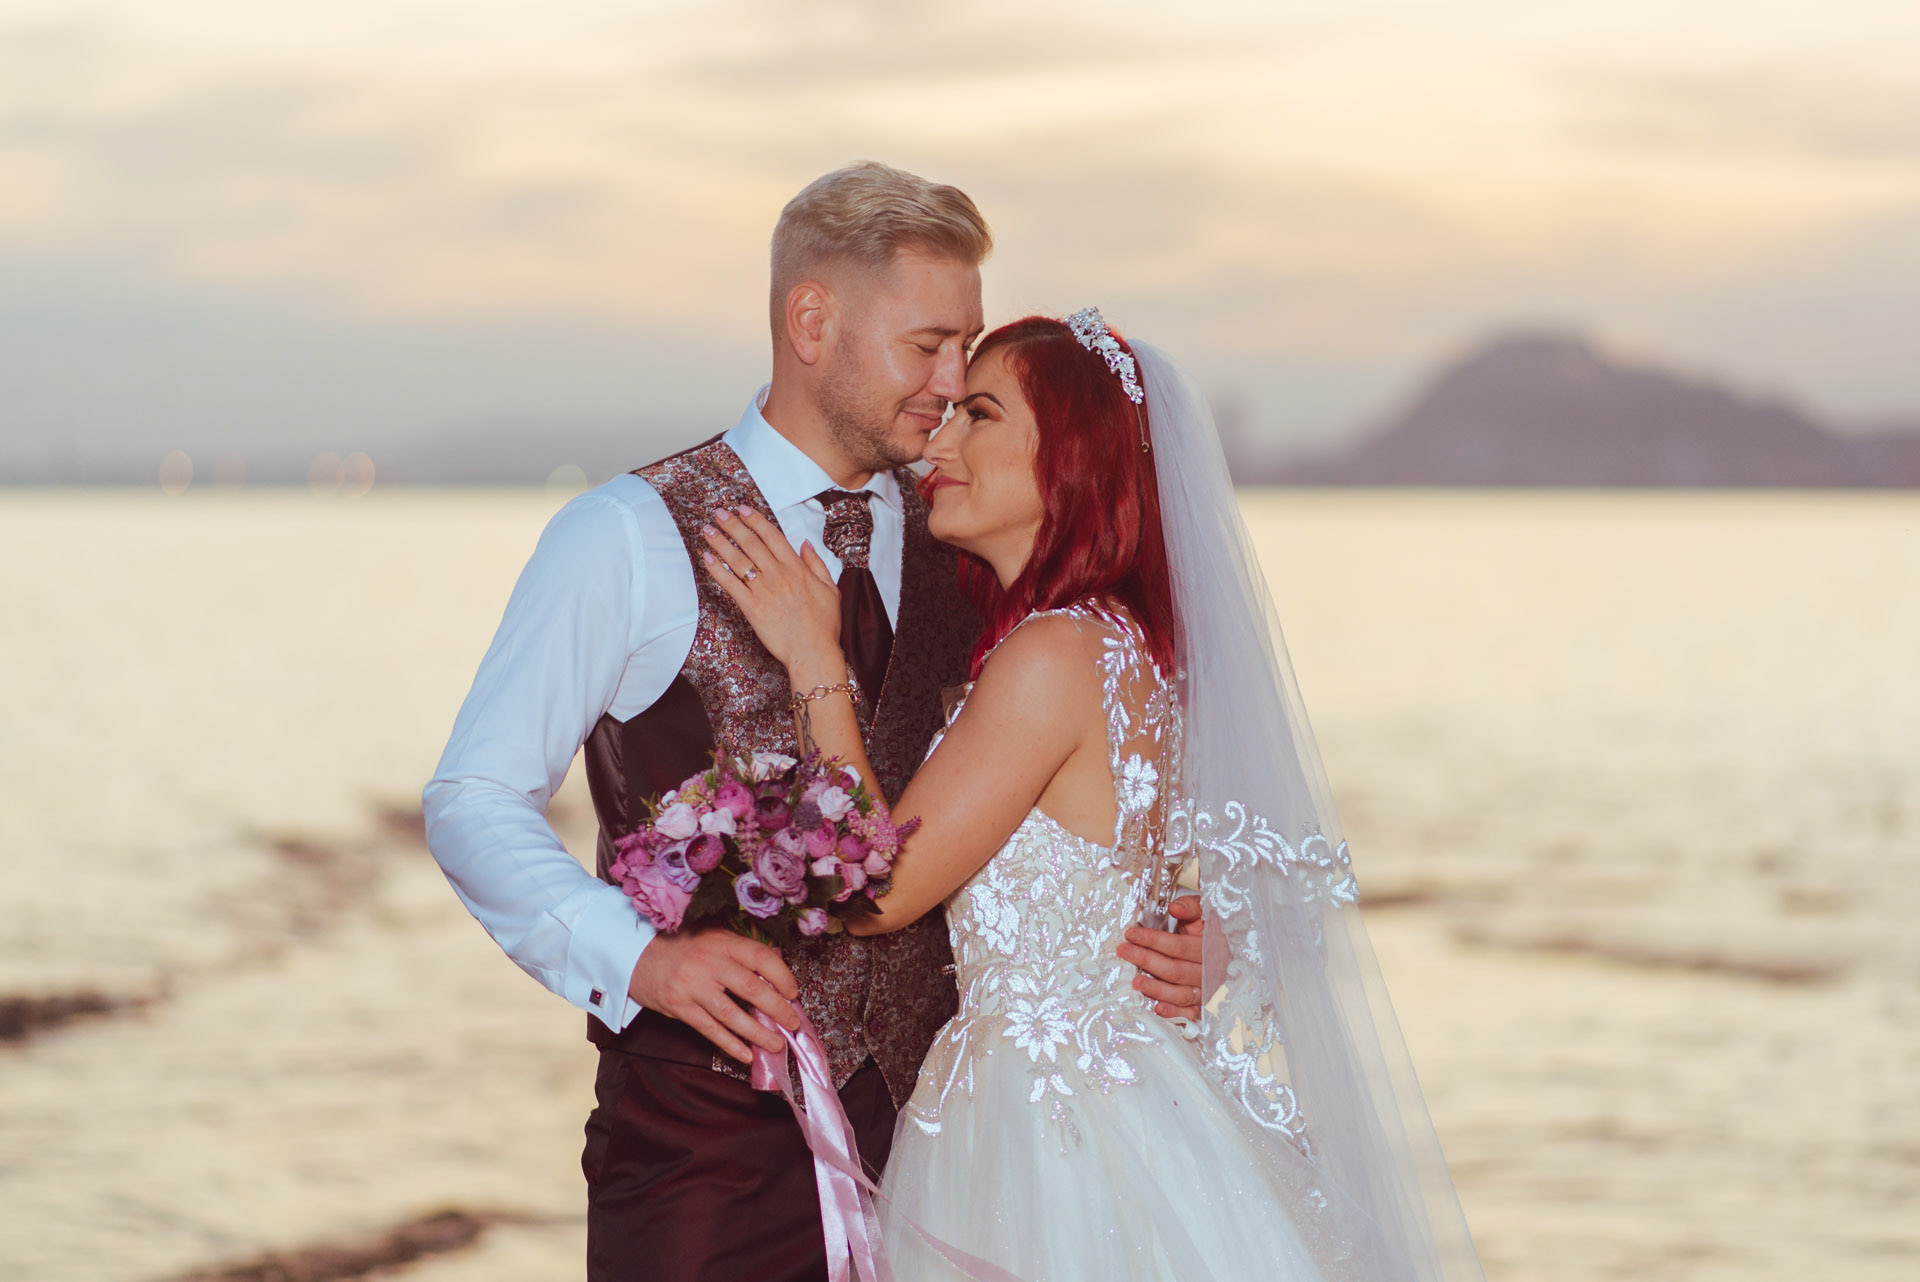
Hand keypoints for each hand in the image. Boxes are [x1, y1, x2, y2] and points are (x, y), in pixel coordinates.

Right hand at [627, 927, 801, 1063]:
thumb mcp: (713, 938)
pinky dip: (730, 1044)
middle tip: (793, 1024)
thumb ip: (739, 952)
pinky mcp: (679, 1006)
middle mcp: (710, 963)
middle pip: (752, 989)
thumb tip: (775, 972)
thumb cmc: (682, 946)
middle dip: (778, 1010)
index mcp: (723, 942)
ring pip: (732, 1015)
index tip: (794, 992)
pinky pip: (710, 1030)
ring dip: (758, 1033)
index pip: (762, 958)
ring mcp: (693, 986)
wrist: (636, 954)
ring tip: (776, 1045)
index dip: (782, 976)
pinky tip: (746, 1055)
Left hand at [701, 506, 842, 672]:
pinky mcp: (752, 609)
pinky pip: (731, 585)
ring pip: (738, 561)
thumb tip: (805, 544)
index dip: (756, 521)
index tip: (743, 509)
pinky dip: (718, 570)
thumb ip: (817, 564)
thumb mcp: (831, 589)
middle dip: (733, 525)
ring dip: (721, 542)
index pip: (773, 537)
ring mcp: (764, 592)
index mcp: (797, 569)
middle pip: (752, 544)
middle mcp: (779, 576)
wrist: (813, 653)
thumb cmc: (824, 625)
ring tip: (708, 530)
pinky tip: (707, 558)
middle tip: (719, 513)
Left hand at [1119, 894, 1205, 1020]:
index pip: (1179, 946)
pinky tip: (1158, 1008)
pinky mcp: (1205, 1004)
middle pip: (1175, 970)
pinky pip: (1191, 1013)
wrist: (1230, 948)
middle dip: (1146, 960)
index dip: (1153, 940)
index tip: (1131, 934)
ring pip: (1181, 993)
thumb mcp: (1204, 912)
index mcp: (1212, 946)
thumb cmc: (1210, 928)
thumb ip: (1192, 907)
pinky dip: (1175, 1013)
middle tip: (1123, 951)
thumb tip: (1174, 907)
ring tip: (1135, 982)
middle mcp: (1212, 971)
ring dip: (1157, 989)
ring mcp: (1208, 989)